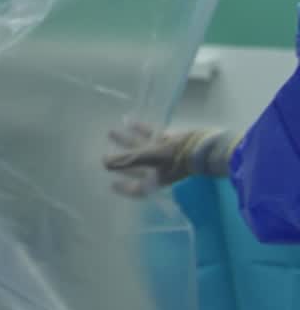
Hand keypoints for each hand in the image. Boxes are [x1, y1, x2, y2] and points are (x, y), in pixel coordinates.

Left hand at [103, 122, 237, 197]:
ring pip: (142, 148)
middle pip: (137, 166)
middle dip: (121, 159)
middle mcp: (161, 169)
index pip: (139, 189)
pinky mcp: (172, 142)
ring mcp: (167, 155)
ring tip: (112, 130)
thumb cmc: (177, 156)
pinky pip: (153, 136)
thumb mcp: (150, 158)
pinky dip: (141, 130)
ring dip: (128, 140)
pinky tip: (129, 121)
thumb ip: (127, 160)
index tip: (112, 185)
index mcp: (157, 179)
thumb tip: (104, 163)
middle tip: (104, 152)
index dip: (126, 189)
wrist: (205, 146)